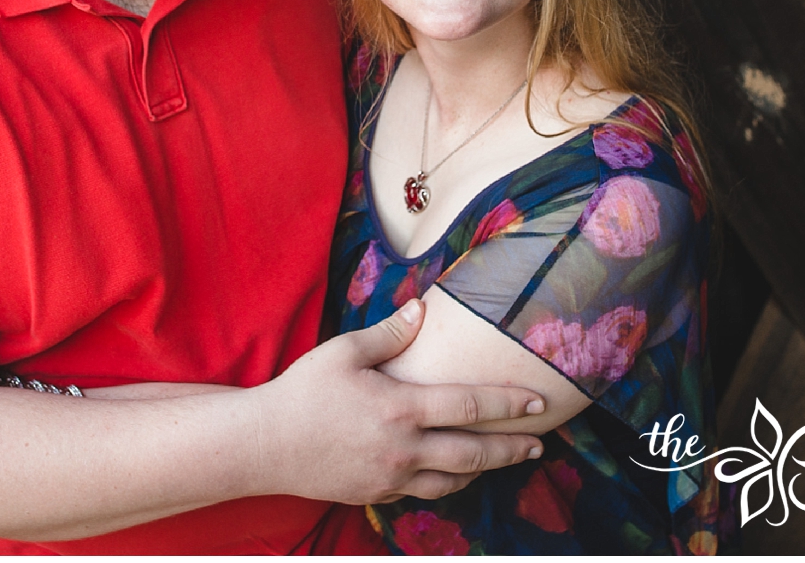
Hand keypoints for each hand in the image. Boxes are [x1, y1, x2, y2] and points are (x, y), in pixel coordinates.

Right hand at [248, 299, 545, 503]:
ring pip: (454, 480)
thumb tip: (422, 309)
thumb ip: (388, 333)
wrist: (264, 445)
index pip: (469, 406)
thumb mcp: (343, 352)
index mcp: (400, 408)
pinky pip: (424, 492)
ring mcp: (391, 477)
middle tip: (539, 444)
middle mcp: (403, 448)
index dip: (507, 404)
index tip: (536, 403)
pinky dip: (447, 483)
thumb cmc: (302, 392)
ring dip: (485, 471)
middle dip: (512, 449)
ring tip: (504, 461)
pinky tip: (454, 474)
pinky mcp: (377, 494)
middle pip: (474, 453)